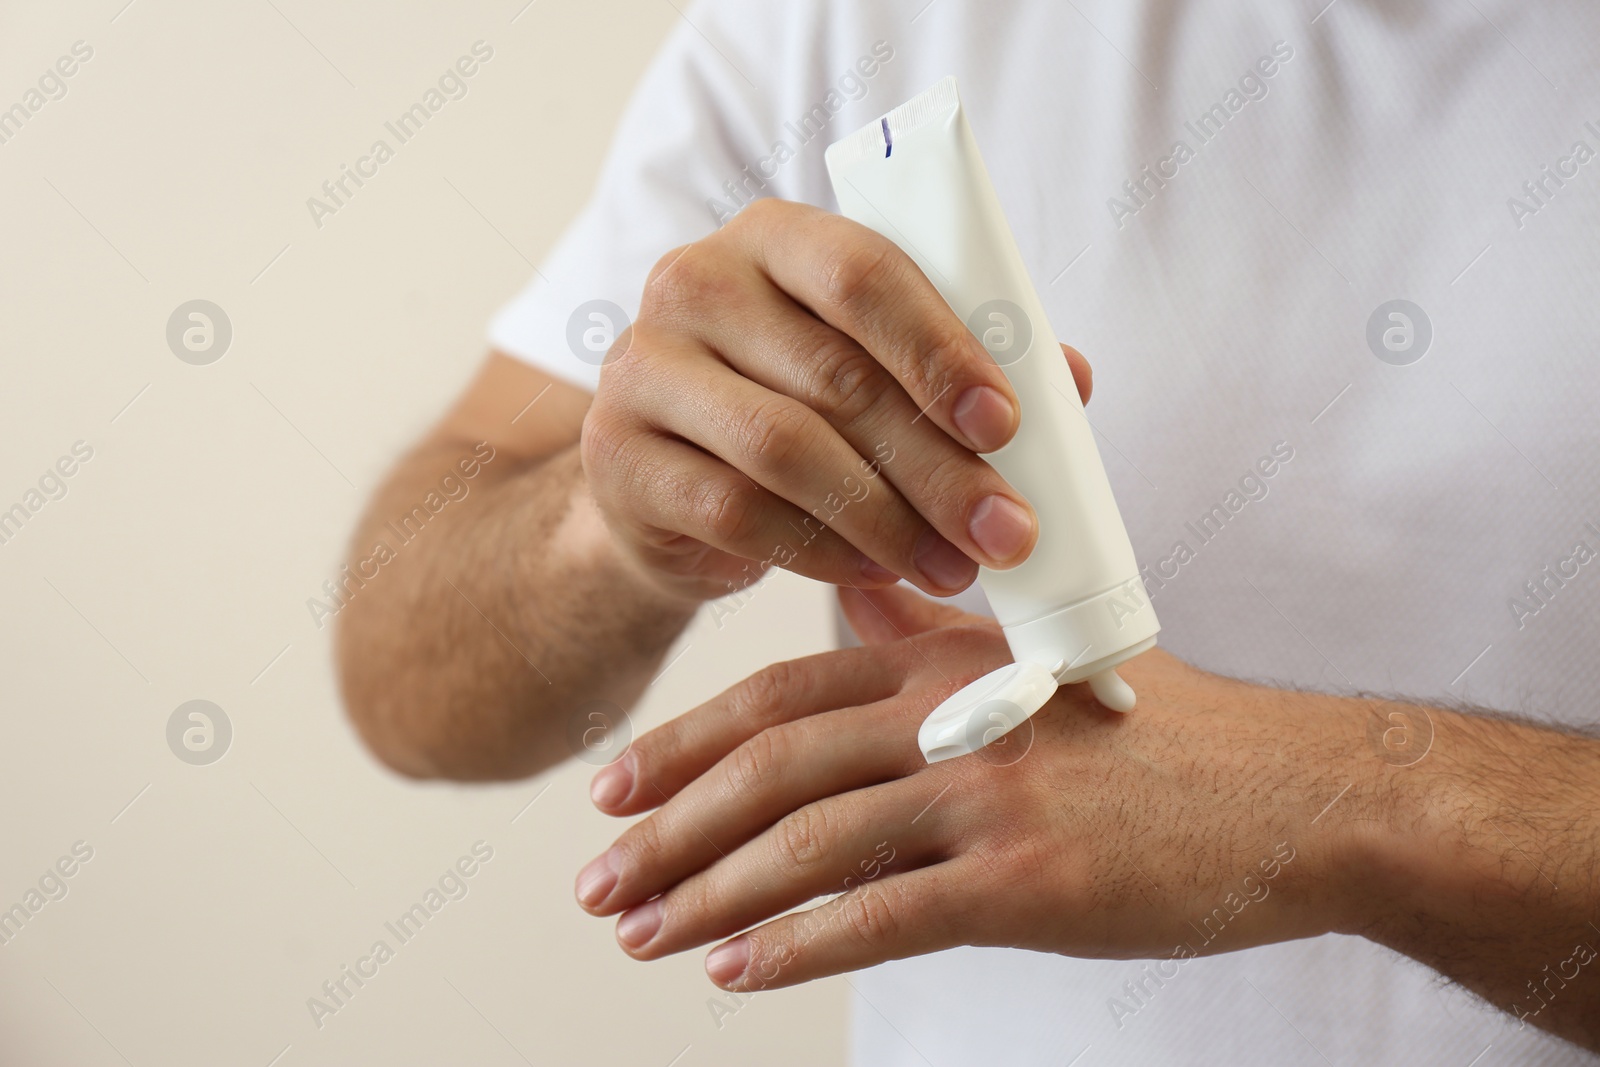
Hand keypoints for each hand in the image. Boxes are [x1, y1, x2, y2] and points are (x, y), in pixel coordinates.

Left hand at [574, 585, 1370, 989]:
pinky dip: (796, 945)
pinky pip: (882, 915)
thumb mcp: (1040, 667)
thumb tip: (856, 623)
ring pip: (810, 844)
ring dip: (708, 895)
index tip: (615, 789)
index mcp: (946, 663)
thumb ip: (936, 647)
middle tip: (596, 878)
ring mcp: (990, 795)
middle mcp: (953, 716)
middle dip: (670, 827)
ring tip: (638, 932)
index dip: (685, 741)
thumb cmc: (1164, 740)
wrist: (1296, 797)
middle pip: (772, 767)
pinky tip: (735, 970)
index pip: (781, 694)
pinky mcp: (1029, 881)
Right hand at [580, 198, 1092, 601]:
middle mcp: (694, 283)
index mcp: (771, 236)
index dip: (940, 349)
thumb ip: (960, 361)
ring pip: (785, 448)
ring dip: (887, 520)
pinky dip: (820, 552)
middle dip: (937, 466)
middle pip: (835, 376)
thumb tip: (1069, 378)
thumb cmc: (791, 408)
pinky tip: (874, 573)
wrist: (664, 482)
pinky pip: (737, 512)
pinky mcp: (618, 457)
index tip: (1007, 426)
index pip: (862, 272)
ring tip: (952, 567)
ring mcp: (642, 368)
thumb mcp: (872, 369)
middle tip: (1005, 531)